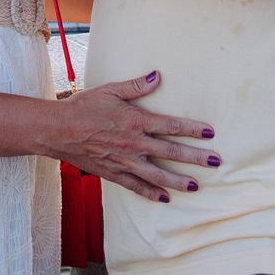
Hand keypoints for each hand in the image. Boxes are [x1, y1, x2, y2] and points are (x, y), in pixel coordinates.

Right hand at [53, 71, 218, 201]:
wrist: (58, 130)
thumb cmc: (84, 106)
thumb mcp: (110, 90)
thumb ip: (136, 86)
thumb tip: (158, 76)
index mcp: (136, 121)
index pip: (171, 126)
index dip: (192, 130)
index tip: (210, 133)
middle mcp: (134, 144)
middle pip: (171, 152)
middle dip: (195, 158)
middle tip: (216, 162)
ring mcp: (124, 161)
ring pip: (157, 175)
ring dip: (179, 181)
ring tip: (196, 186)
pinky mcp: (114, 174)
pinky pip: (136, 186)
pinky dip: (151, 194)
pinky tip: (164, 198)